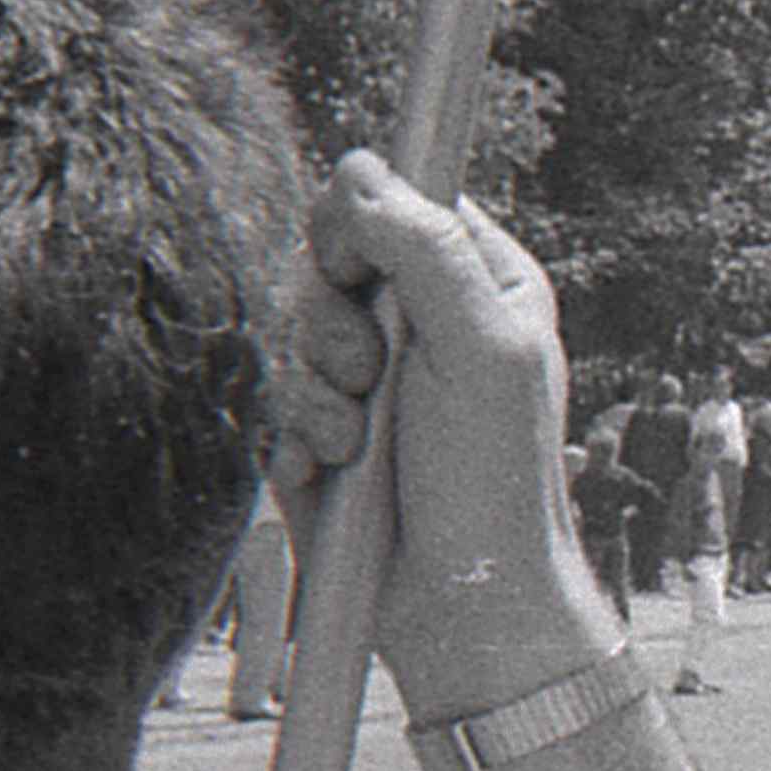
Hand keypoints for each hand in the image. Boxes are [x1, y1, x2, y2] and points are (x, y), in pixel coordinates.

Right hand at [268, 152, 632, 718]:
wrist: (462, 603)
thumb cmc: (495, 478)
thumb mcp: (481, 346)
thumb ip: (425, 248)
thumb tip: (361, 166)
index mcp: (480, 282)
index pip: (393, 202)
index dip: (354, 225)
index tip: (351, 263)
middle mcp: (426, 321)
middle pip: (326, 262)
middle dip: (328, 321)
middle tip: (368, 374)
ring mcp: (373, 380)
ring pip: (292, 333)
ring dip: (315, 392)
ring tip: (358, 443)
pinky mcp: (326, 435)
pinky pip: (275, 406)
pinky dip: (296, 440)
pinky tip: (333, 476)